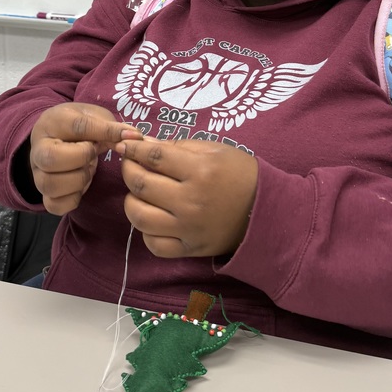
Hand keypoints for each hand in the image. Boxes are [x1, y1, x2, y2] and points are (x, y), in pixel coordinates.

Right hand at [30, 103, 141, 214]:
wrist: (57, 137)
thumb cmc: (79, 126)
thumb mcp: (96, 118)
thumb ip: (112, 127)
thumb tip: (135, 137)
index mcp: (52, 122)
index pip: (78, 127)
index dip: (105, 132)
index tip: (126, 135)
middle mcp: (38, 150)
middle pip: (52, 159)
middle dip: (82, 158)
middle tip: (92, 153)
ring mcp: (38, 175)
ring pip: (51, 185)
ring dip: (79, 179)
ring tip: (87, 168)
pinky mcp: (45, 195)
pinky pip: (55, 205)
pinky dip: (73, 198)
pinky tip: (81, 185)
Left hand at [114, 137, 257, 257]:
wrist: (267, 211)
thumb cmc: (240, 174)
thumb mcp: (214, 150)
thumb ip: (176, 147)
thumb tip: (141, 143)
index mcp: (200, 171)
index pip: (154, 157)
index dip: (134, 148)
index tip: (125, 144)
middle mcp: (191, 201)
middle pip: (140, 184)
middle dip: (128, 169)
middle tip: (131, 164)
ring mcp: (188, 228)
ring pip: (139, 216)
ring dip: (132, 200)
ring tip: (140, 193)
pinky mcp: (190, 249)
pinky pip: (153, 244)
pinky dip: (146, 231)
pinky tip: (154, 218)